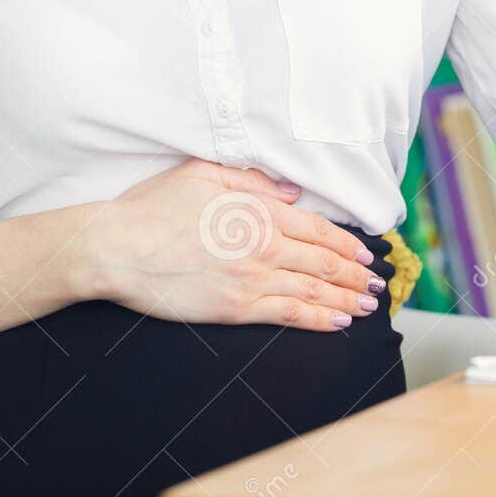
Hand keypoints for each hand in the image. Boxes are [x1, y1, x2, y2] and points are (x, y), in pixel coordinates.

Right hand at [71, 159, 384, 330]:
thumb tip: (290, 190)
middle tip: (377, 283)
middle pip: (324, 261)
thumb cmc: (153, 208)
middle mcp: (264, 244)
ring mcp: (253, 278)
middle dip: (357, 274)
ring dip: (347, 298)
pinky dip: (319, 318)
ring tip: (368, 305)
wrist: (118, 248)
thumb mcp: (202, 174)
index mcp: (258, 211)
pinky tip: (338, 322)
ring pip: (314, 289)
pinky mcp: (238, 307)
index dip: (346, 243)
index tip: (365, 253)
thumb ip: (253, 180)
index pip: (316, 229)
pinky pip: (290, 314)